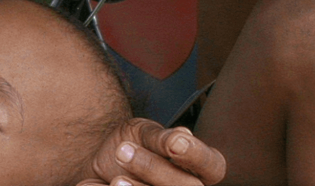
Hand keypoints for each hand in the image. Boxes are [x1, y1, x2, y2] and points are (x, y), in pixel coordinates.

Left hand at [78, 118, 225, 185]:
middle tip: (122, 150)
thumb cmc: (132, 146)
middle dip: (154, 169)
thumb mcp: (143, 134)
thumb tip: (181, 137)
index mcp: (198, 167)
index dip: (196, 156)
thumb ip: (160, 138)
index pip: (213, 165)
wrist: (101, 166)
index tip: (174, 143)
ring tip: (115, 179)